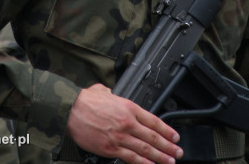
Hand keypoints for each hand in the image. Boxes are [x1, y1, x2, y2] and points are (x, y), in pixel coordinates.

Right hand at [66, 84, 182, 163]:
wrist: (71, 110)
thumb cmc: (86, 100)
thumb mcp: (105, 91)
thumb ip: (113, 95)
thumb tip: (113, 94)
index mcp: (128, 107)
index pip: (153, 120)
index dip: (166, 130)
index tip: (175, 137)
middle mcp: (127, 122)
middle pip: (152, 136)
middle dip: (168, 146)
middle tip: (178, 152)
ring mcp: (120, 137)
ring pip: (145, 149)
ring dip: (160, 157)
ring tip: (170, 162)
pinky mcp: (111, 149)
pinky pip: (130, 158)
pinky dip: (143, 163)